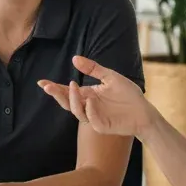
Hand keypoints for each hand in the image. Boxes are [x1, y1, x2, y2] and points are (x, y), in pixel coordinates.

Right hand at [38, 56, 156, 137]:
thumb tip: (74, 58)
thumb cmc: (128, 94)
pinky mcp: (102, 126)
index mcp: (88, 95)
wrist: (144, 111)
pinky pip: (91, 119)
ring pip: (76, 112)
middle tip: (48, 86)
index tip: (41, 82)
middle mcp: (88, 107)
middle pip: (67, 103)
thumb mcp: (110, 77)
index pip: (67, 92)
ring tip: (74, 86)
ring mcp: (94, 117)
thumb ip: (93, 69)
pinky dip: (89, 110)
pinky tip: (90, 100)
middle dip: (57, 95)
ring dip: (73, 99)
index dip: (54, 88)